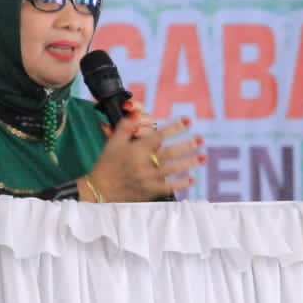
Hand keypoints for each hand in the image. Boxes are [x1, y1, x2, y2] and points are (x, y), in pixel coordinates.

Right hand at [79, 105, 203, 202]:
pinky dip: (181, 183)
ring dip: (189, 162)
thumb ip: (126, 125)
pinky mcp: (149, 191)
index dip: (175, 127)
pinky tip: (191, 178)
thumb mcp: (113, 142)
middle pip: (170, 152)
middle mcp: (143, 164)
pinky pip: (169, 187)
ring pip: (173, 169)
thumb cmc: (106, 163)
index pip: (159, 135)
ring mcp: (148, 179)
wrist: (99, 189)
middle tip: (201, 139)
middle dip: (187, 145)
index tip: (188, 120)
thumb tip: (137, 111)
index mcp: (135, 149)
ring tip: (203, 156)